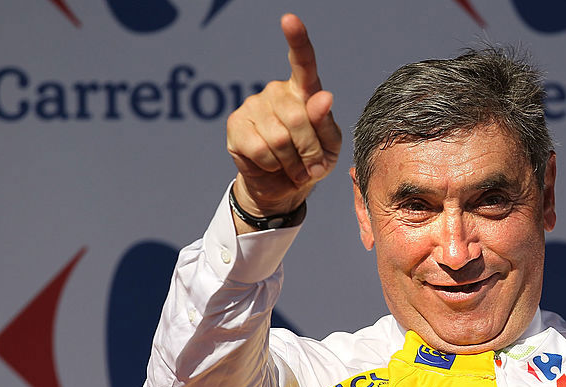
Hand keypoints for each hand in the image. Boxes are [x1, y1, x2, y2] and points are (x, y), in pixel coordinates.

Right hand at [226, 14, 341, 220]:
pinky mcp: (236, 125)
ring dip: (292, 162)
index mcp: (304, 92)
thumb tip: (322, 97)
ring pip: (279, 138)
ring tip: (293, 168)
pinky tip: (271, 165)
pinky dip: (273, 165)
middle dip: (309, 150)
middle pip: (298, 117)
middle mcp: (277, 92)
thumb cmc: (312, 162)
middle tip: (310, 166)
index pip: (303, 63)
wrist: (284, 188)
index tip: (290, 20)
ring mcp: (253, 105)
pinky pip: (260, 149)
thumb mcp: (330, 147)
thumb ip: (326, 124)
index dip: (298, 41)